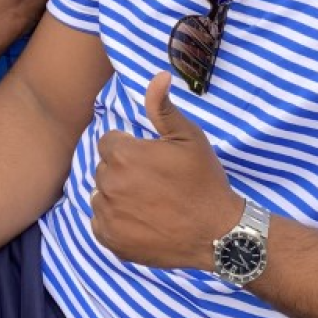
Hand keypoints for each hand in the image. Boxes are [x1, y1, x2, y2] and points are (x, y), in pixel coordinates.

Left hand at [90, 72, 241, 270]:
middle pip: (105, 169)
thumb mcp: (189, 138)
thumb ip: (164, 108)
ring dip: (117, 196)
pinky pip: (101, 223)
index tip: (152, 160)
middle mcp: (108, 184)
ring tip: (149, 203)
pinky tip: (141, 221)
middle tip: (154, 183)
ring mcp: (107, 215)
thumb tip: (158, 76)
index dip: (131, 149)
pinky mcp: (110, 240)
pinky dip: (115, 222)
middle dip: (123, 171)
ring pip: (101, 196)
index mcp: (123, 155)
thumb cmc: (204, 181)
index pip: (109, 143)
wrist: (216, 233)